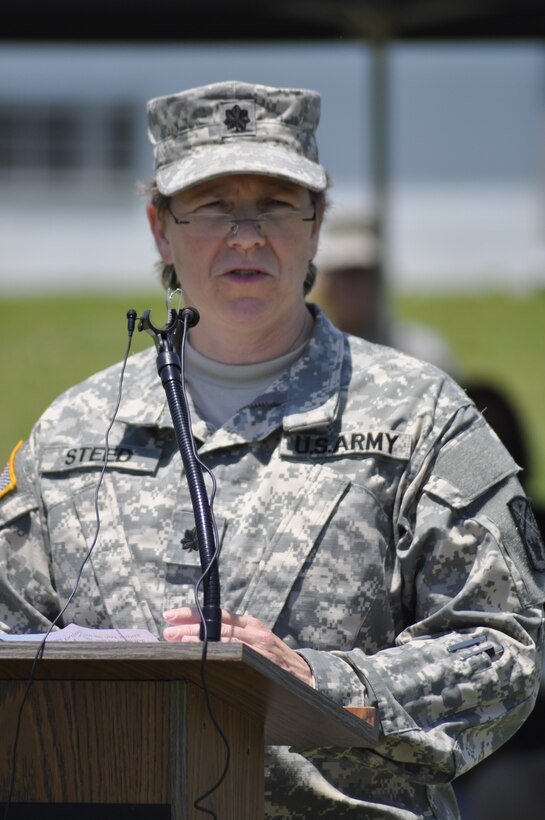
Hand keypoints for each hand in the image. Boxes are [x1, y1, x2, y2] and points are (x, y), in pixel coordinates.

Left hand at [163, 606, 313, 686]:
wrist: (306, 675)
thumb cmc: (274, 659)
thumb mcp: (256, 641)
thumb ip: (234, 637)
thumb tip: (199, 637)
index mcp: (250, 624)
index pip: (215, 613)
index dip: (191, 613)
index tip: (170, 615)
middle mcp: (253, 631)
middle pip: (215, 624)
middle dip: (188, 626)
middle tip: (167, 631)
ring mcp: (258, 646)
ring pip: (221, 637)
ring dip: (196, 638)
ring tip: (176, 641)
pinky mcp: (261, 661)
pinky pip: (235, 653)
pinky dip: (216, 651)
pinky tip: (201, 655)